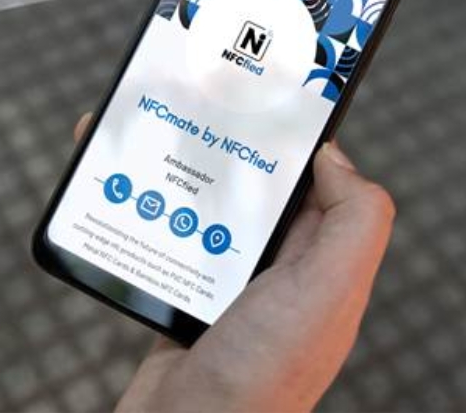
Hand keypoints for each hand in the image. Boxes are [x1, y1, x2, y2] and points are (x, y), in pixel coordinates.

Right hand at [68, 115, 395, 412]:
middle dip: (221, 138)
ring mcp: (223, 284)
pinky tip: (112, 184)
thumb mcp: (327, 292)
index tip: (268, 88)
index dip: (298, 132)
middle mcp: (276, 273)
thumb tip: (335, 156)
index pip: (317, 180)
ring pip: (200, 204)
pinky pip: (162, 236)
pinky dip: (138, 206)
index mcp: (320, 265)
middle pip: (251, 184)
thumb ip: (353, 222)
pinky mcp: (178, 295)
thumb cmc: (259, 379)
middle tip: (190, 96)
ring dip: (171, 166)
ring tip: (140, 129)